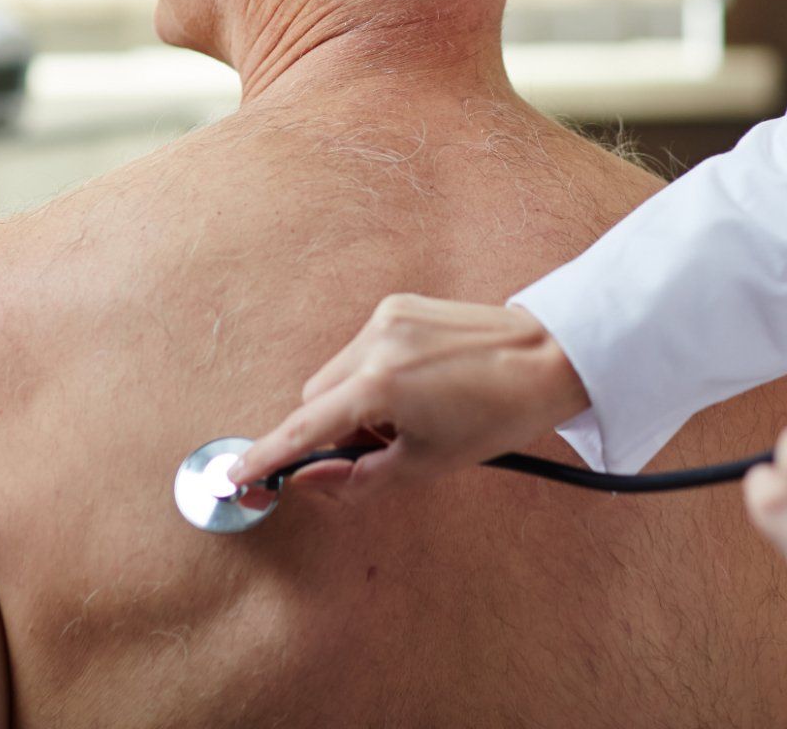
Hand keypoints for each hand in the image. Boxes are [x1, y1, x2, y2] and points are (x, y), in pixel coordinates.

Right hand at [228, 294, 589, 494]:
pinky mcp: (400, 305)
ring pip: (339, 373)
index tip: (237, 474)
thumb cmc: (498, 415)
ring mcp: (386, 318)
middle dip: (332, 429)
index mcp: (380, 385)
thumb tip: (309, 481)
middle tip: (378, 449)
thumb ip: (359, 477)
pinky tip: (419, 385)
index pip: (306, 427)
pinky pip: (364, 348)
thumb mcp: (429, 463)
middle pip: (317, 398)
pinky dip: (374, 374)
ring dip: (354, 401)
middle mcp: (374, 342)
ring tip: (410, 415)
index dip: (269, 456)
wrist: (549, 357)